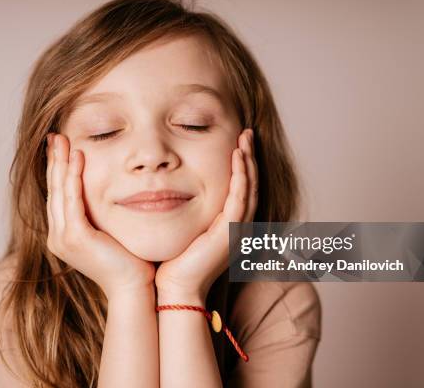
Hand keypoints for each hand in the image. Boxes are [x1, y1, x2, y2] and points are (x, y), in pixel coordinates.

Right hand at [46, 134, 155, 298]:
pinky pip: (72, 199)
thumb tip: (111, 191)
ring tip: (62, 139)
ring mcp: (63, 237)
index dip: (57, 169)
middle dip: (54, 160)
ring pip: (59, 191)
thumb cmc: (131, 262)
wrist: (134, 288)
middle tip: (55, 135)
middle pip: (53, 189)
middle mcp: (58, 236)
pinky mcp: (75, 237)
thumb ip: (103, 214)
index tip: (61, 146)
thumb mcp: (112, 231)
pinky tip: (78, 157)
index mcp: (65, 235)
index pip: (58, 195)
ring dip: (61, 163)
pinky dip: (73, 177)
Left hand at [155, 128, 257, 302]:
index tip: (238, 143)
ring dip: (248, 162)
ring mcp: (238, 230)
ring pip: (249, 188)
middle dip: (250, 158)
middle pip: (251, 185)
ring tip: (245, 139)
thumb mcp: (185, 229)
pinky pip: (240, 198)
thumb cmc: (174, 262)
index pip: (242, 190)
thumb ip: (188, 211)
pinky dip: (241, 177)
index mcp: (230, 227)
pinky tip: (238, 158)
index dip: (243, 166)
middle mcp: (239, 227)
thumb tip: (172, 190)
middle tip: (247, 134)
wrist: (176, 288)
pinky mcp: (230, 232)